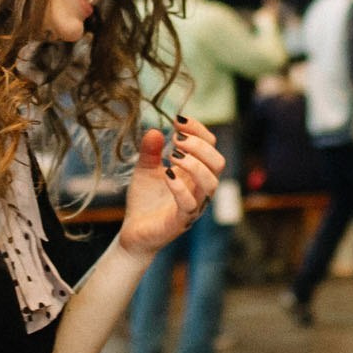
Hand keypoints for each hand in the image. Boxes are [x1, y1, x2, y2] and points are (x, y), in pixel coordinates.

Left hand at [114, 119, 225, 256]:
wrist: (134, 231)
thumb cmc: (145, 200)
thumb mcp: (145, 169)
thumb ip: (150, 151)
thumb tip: (154, 130)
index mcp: (196, 173)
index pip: (211, 146)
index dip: (198, 130)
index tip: (177, 120)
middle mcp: (200, 188)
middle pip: (218, 162)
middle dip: (199, 145)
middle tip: (174, 140)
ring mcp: (194, 206)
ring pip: (211, 183)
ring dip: (194, 164)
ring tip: (172, 155)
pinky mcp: (181, 221)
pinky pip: (190, 204)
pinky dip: (180, 187)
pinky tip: (166, 175)